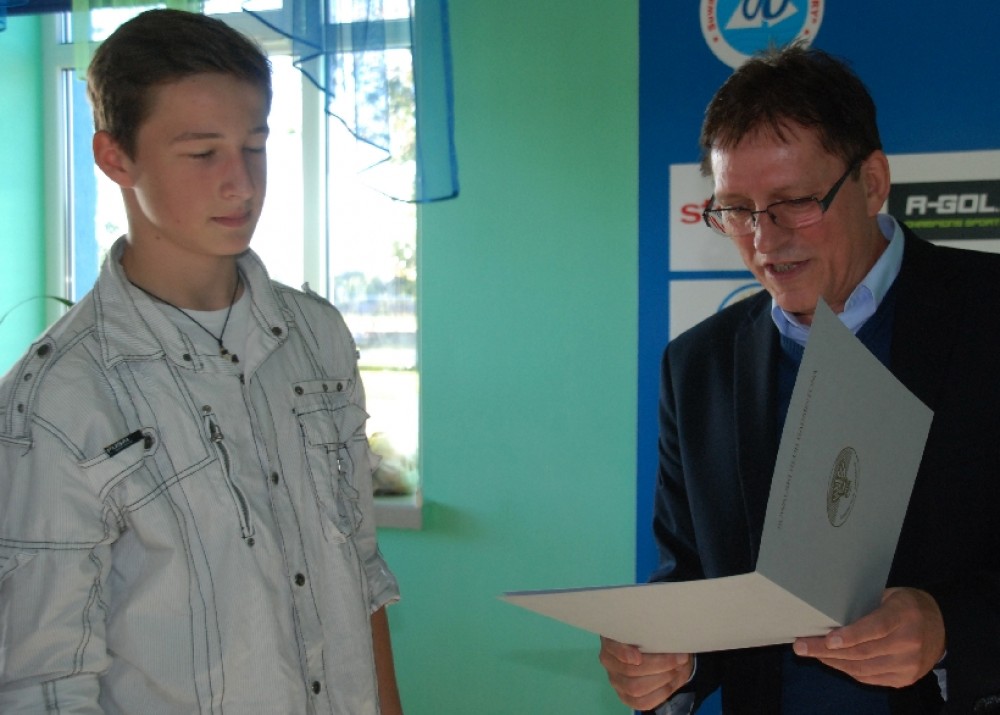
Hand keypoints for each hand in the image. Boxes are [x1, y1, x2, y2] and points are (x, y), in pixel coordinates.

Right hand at [598, 636, 693, 710]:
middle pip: (629, 670)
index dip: (622, 653)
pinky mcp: (625, 697)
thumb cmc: (653, 637)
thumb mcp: (653, 630)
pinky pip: (641, 703)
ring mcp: (615, 681)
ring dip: (661, 679)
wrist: (661, 655)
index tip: (638, 657)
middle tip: (679, 658)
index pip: (612, 647)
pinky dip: (660, 694)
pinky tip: (670, 683)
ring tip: (676, 669)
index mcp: (611, 639)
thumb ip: (655, 634)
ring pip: (635, 688)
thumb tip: (669, 644)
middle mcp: (609, 661)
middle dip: (658, 665)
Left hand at [792, 587, 945, 687]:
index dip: (850, 635)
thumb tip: (828, 612)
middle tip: (801, 646)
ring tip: (811, 653)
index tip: (827, 639)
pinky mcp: (905, 679)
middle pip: (862, 651)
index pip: (875, 627)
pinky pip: (870, 678)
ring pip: (863, 668)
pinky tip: (833, 661)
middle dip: (826, 650)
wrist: (944, 628)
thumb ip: (865, 605)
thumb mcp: (889, 595)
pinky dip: (848, 670)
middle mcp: (908, 642)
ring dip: (833, 662)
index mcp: (904, 615)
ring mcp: (908, 665)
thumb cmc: (908, 605)